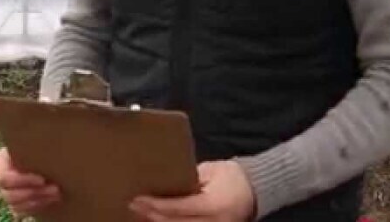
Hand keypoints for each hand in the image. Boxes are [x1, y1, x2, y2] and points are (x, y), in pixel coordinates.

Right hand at [0, 147, 60, 215]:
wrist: (43, 154)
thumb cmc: (38, 143)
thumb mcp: (32, 141)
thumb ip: (34, 145)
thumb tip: (43, 141)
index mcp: (0, 162)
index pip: (5, 178)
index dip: (23, 181)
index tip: (42, 179)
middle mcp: (1, 179)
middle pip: (9, 195)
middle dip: (34, 193)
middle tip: (55, 188)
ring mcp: (7, 193)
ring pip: (16, 205)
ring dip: (38, 201)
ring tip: (57, 193)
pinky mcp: (16, 204)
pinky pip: (22, 211)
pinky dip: (38, 206)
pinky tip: (52, 199)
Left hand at [129, 160, 255, 220]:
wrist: (255, 190)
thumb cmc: (231, 176)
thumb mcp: (210, 172)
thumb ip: (189, 181)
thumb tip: (163, 186)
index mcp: (214, 205)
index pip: (179, 208)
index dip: (156, 206)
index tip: (137, 200)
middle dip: (152, 217)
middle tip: (133, 208)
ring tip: (141, 216)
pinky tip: (157, 220)